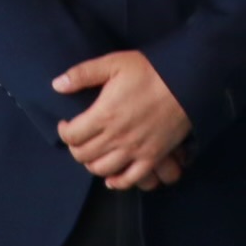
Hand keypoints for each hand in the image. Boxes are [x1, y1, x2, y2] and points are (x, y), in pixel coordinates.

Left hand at [52, 49, 191, 187]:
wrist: (188, 81)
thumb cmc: (151, 70)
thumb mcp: (114, 63)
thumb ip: (82, 74)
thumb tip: (57, 85)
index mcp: (104, 115)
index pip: (71, 136)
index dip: (64, 131)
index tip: (67, 124)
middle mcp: (117, 137)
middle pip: (83, 155)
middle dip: (76, 147)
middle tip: (79, 137)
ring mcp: (135, 149)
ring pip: (102, 169)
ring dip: (92, 163)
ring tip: (94, 151)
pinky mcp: (152, 156)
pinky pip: (130, 179)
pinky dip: (117, 182)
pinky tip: (111, 177)